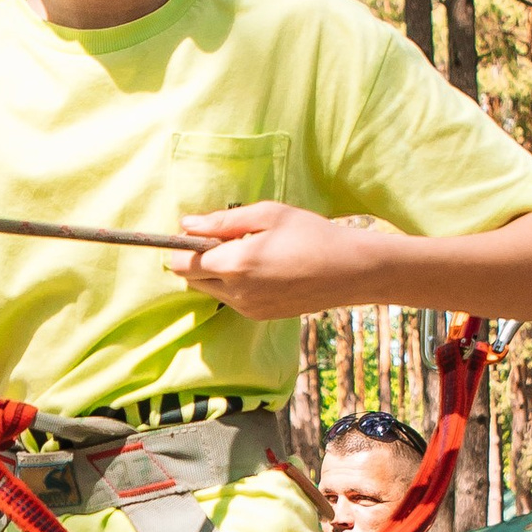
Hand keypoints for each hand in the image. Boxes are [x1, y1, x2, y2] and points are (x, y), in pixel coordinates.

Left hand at [167, 201, 375, 321]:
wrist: (350, 271)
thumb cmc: (311, 234)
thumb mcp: (268, 214)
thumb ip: (222, 221)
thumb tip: (186, 225)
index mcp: (235, 264)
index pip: (181, 263)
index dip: (183, 246)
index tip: (198, 232)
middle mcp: (236, 292)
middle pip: (192, 279)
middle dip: (198, 260)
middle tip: (229, 239)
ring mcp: (247, 308)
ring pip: (211, 291)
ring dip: (218, 272)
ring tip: (251, 252)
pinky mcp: (259, 316)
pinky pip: (232, 299)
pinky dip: (235, 284)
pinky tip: (263, 269)